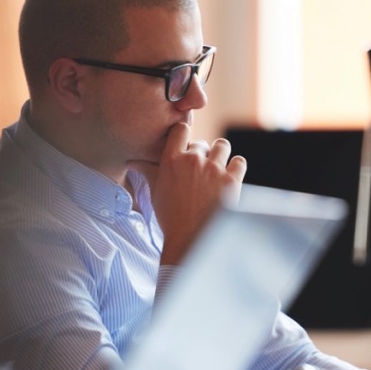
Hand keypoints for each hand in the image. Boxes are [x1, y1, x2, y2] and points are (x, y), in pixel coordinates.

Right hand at [128, 123, 246, 264]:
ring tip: (216, 171)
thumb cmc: (171, 217)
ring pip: (222, 145)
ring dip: (220, 156)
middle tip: (199, 173)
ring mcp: (214, 169)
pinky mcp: (231, 180)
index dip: (185, 136)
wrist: (192, 241)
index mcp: (171, 160)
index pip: (181, 129)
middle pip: (202, 143)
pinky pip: (239, 161)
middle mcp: (193, 160)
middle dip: (202, 155)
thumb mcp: (156, 192)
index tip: (186, 146)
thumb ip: (148, 171)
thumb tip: (131, 162)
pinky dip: (236, 167)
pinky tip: (229, 177)